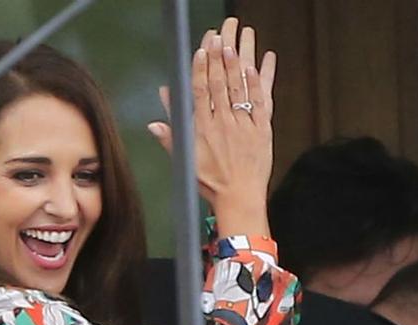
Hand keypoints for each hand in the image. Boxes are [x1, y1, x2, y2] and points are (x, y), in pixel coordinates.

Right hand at [148, 17, 275, 234]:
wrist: (240, 198)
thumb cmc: (211, 182)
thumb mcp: (185, 161)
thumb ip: (171, 137)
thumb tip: (155, 121)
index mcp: (203, 129)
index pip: (201, 91)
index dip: (201, 68)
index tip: (201, 49)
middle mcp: (223, 123)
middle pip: (221, 82)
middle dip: (220, 55)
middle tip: (220, 33)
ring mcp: (244, 124)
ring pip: (240, 86)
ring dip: (239, 61)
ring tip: (237, 39)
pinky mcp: (262, 129)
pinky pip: (262, 100)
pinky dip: (261, 81)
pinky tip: (259, 62)